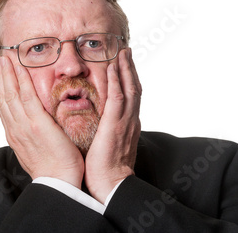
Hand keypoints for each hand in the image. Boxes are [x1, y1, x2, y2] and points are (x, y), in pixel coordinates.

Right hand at [0, 56, 83, 187]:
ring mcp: (23, 125)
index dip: (0, 88)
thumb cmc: (54, 169)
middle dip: (0, 77)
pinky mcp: (36, 123)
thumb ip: (34, 135)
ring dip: (6, 73)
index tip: (0, 75)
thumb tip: (35, 127)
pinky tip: (19, 67)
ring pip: (10, 94)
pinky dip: (21, 80)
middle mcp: (15, 129)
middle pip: (2, 97)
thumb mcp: (38, 150)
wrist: (59, 182)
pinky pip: (26, 96)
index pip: (4, 107)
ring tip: (4, 58)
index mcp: (15, 135)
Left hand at [84, 48, 141, 202]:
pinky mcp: (115, 125)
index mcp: (129, 124)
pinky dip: (116, 82)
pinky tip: (111, 68)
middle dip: (130, 68)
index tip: (124, 64)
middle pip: (134, 87)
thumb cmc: (106, 168)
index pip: (131, 96)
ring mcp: (125, 121)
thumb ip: (109, 131)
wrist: (111, 184)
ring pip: (129, 88)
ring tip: (122, 52)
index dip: (129, 79)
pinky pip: (117, 98)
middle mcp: (131, 120)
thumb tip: (103, 125)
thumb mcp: (110, 145)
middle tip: (127, 51)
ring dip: (126, 68)